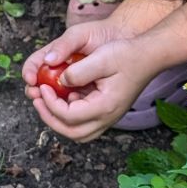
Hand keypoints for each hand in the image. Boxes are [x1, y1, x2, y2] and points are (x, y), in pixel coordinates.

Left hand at [23, 20, 162, 141]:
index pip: (69, 116)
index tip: (42, 87)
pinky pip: (85, 124)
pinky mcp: (107, 112)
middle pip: (72, 132)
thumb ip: (78, 71)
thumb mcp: (102, 57)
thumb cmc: (127, 55)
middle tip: (37, 100)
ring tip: (47, 102)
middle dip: (50, 118)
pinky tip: (65, 97)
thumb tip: (59, 81)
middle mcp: (108, 118)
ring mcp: (109, 118)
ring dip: (59, 121)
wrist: (149, 55)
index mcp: (105, 106)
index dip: (50, 103)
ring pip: (78, 133)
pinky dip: (70, 117)